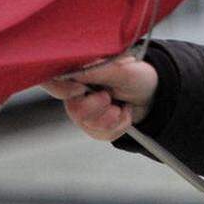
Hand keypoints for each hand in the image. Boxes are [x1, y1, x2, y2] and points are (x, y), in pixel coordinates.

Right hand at [40, 55, 157, 141]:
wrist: (151, 95)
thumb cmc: (135, 76)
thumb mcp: (123, 69)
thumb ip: (99, 70)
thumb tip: (78, 72)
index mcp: (77, 72)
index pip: (51, 81)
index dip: (62, 89)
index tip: (81, 90)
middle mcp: (75, 92)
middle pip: (73, 109)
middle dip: (97, 106)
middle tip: (109, 97)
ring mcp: (82, 111)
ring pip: (87, 123)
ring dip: (111, 116)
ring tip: (120, 106)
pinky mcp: (93, 127)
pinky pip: (100, 134)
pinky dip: (118, 126)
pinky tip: (122, 113)